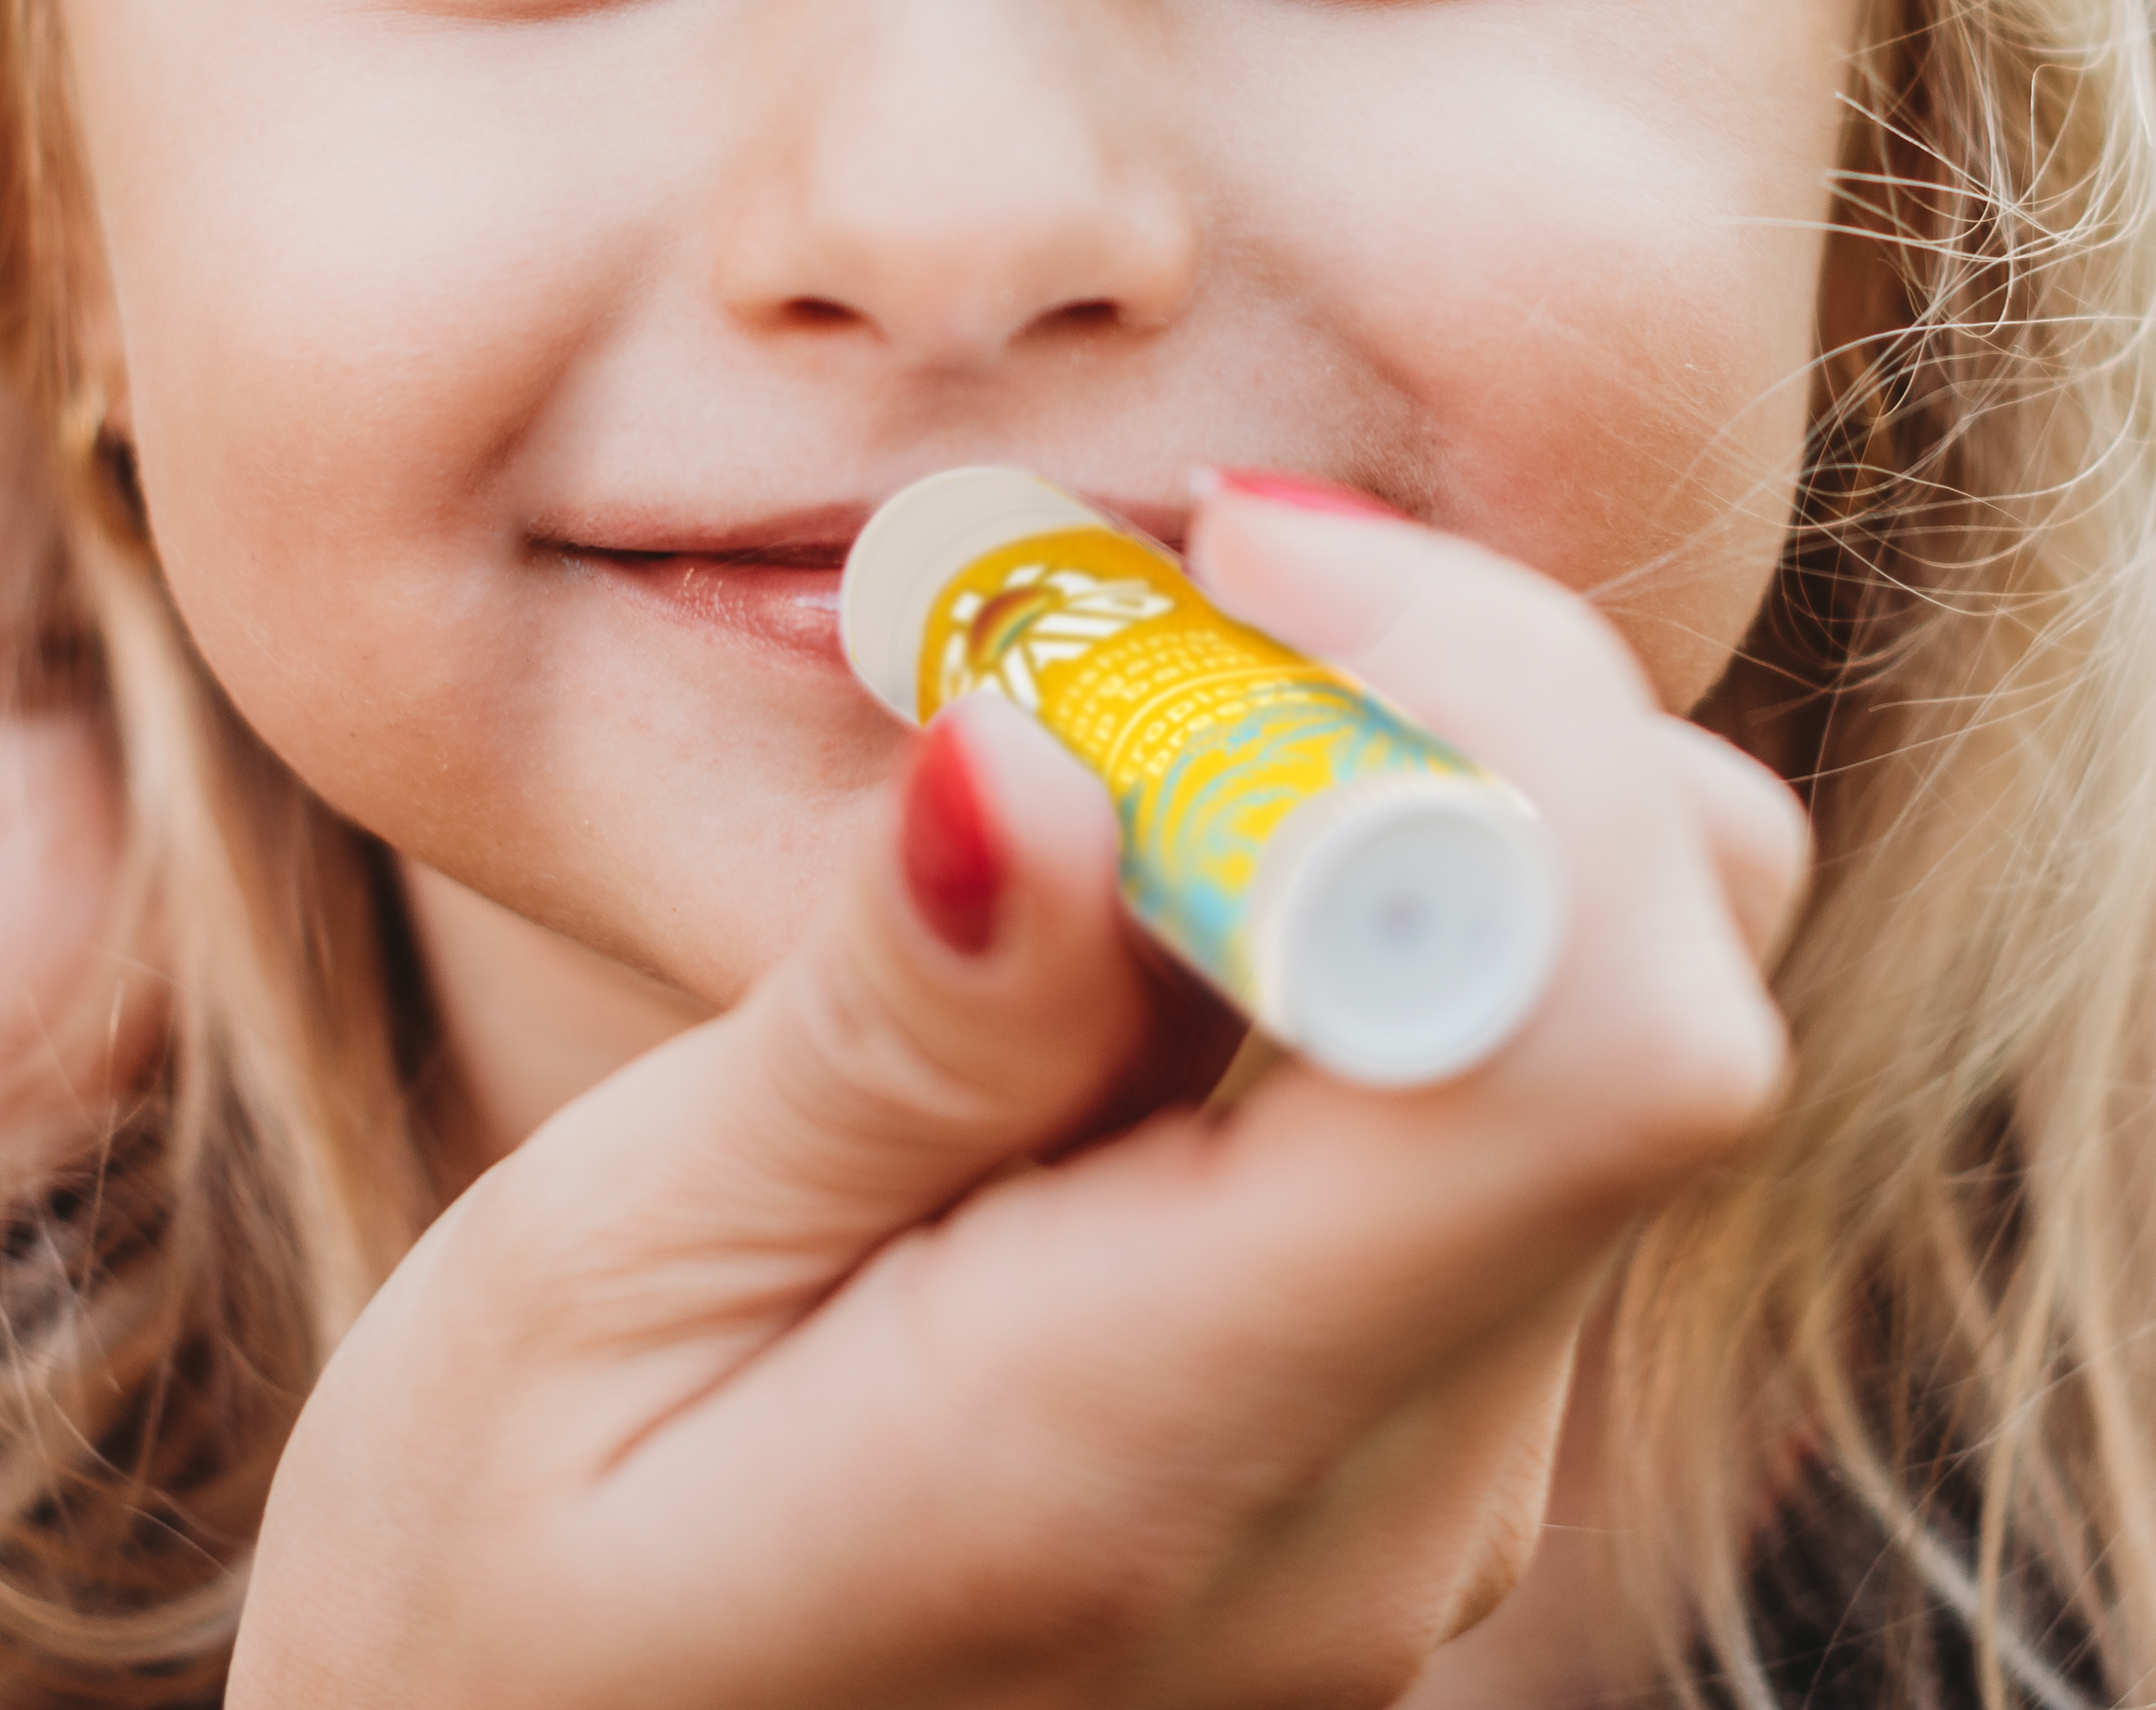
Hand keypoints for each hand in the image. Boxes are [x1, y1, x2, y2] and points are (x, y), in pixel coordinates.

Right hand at [231, 485, 1805, 1708]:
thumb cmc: (502, 1611)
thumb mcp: (593, 1307)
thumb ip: (876, 1043)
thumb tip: (1052, 756)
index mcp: (1177, 1453)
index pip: (1595, 1053)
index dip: (1497, 719)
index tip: (1235, 552)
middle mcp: (1399, 1483)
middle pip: (1653, 978)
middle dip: (1443, 694)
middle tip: (1142, 607)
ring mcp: (1433, 1473)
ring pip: (1604, 1002)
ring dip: (1398, 782)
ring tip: (1088, 752)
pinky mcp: (1411, 1429)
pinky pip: (1498, 1086)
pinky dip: (1365, 910)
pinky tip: (1120, 909)